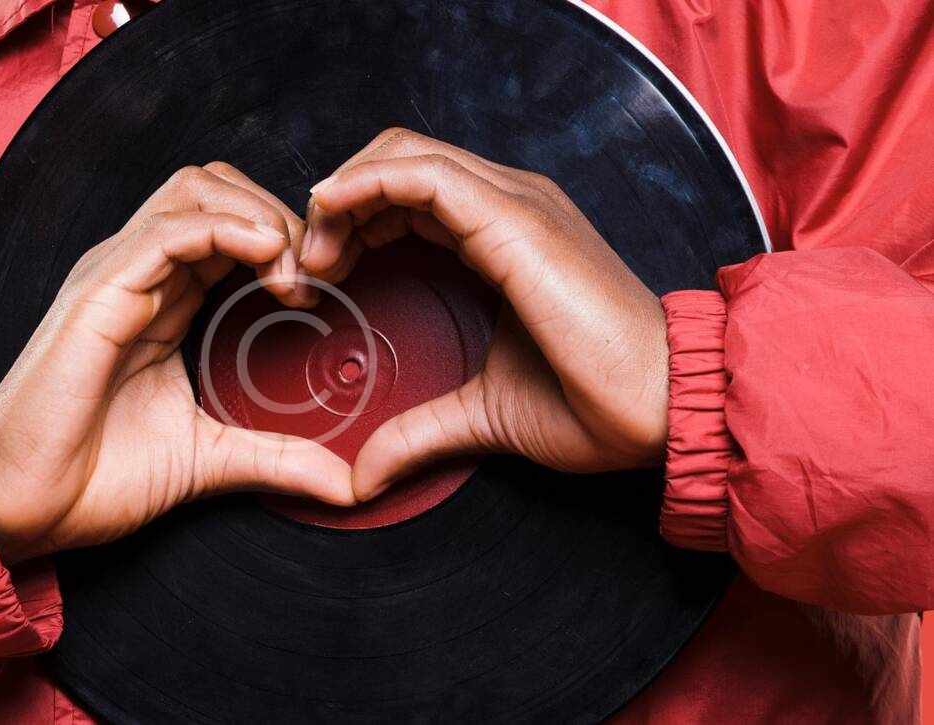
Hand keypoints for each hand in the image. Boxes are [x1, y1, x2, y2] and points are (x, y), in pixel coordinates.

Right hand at [0, 162, 353, 561]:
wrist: (22, 508)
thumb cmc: (95, 478)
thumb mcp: (210, 460)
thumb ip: (277, 458)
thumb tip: (347, 483)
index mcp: (162, 300)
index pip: (229, 227)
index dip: (284, 239)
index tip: (322, 291)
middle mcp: (139, 275)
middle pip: (216, 190)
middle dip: (278, 214)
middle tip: (314, 273)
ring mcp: (115, 276)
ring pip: (195, 192)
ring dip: (259, 214)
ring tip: (293, 268)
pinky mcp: (99, 292)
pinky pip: (167, 230)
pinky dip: (225, 228)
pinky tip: (265, 256)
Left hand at [301, 129, 667, 499]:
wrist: (663, 409)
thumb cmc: (592, 404)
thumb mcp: (481, 414)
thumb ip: (417, 432)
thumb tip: (361, 476)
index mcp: (501, 233)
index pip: (408, 192)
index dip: (352, 220)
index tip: (318, 274)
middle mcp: (507, 203)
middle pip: (397, 161)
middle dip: (337, 204)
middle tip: (305, 264)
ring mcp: (515, 203)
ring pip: (403, 154)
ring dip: (341, 193)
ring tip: (313, 252)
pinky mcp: (516, 219)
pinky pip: (422, 174)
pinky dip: (364, 184)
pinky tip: (330, 216)